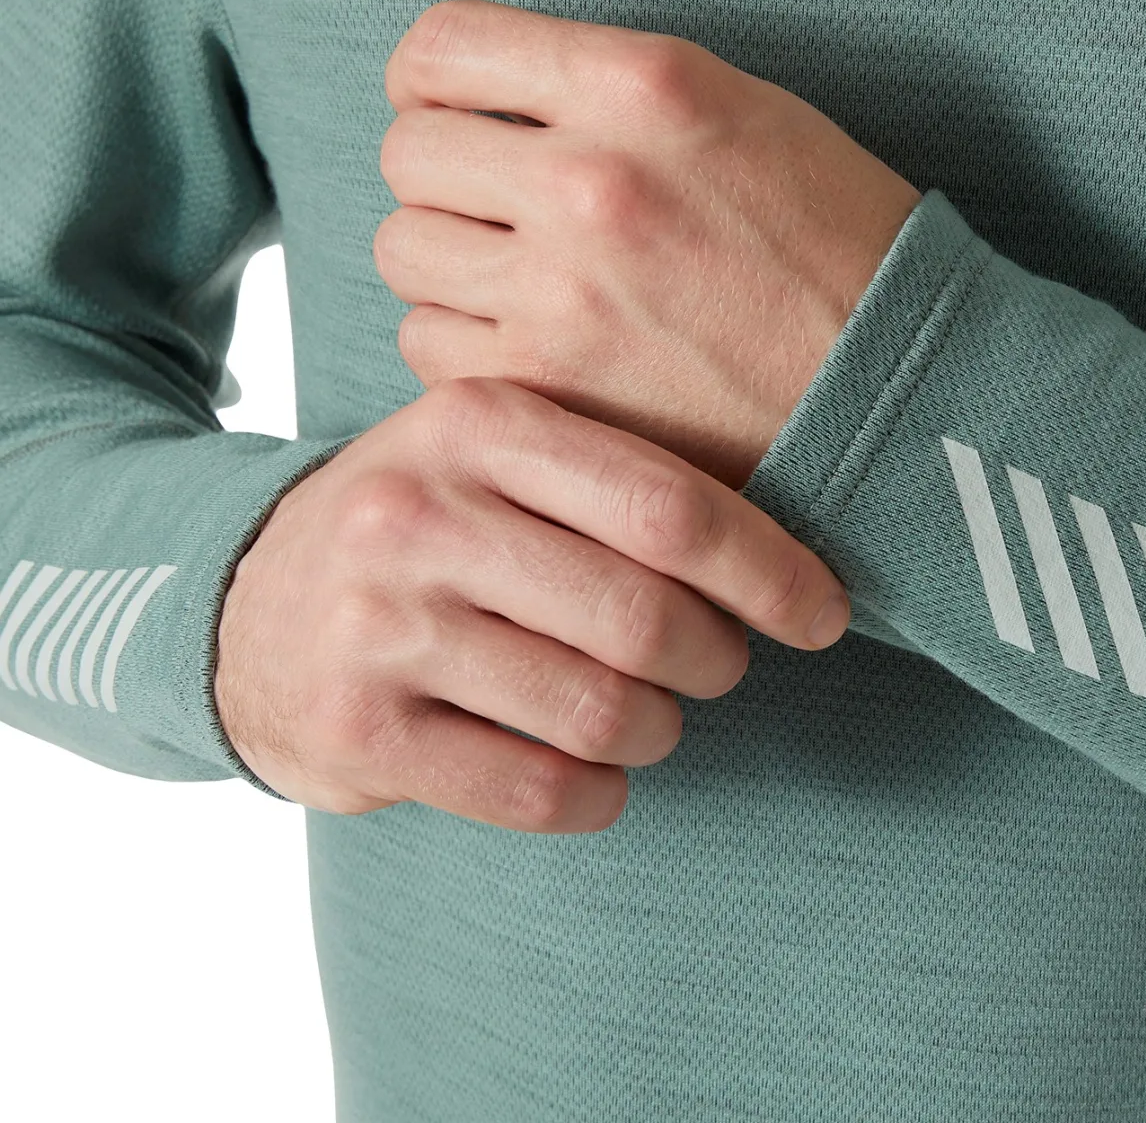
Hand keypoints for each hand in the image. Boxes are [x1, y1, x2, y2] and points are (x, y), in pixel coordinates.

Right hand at [214, 377, 850, 830]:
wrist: (248, 600)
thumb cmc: (421, 525)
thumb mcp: (492, 456)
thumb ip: (613, 478)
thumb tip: (781, 554)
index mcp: (477, 423)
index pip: (669, 507)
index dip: (772, 572)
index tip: (823, 614)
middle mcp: (421, 514)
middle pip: (644, 617)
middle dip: (717, 660)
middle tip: (721, 666)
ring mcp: (381, 626)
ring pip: (598, 712)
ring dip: (657, 731)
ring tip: (651, 719)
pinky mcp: (359, 731)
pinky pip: (535, 790)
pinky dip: (594, 796)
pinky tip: (592, 776)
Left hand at [376, 0, 921, 490]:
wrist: (894, 393)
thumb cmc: (835, 251)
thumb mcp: (744, 113)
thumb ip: (604, 92)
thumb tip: (490, 103)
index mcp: (645, 87)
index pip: (442, 50)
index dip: (433, 84)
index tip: (454, 114)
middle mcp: (591, 181)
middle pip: (409, 156)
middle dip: (443, 177)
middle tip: (493, 210)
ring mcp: (563, 295)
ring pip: (406, 255)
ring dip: (446, 265)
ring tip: (515, 285)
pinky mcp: (552, 392)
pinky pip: (429, 351)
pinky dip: (461, 347)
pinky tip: (525, 349)